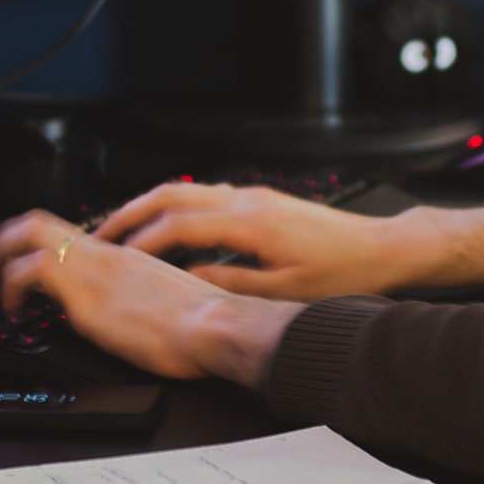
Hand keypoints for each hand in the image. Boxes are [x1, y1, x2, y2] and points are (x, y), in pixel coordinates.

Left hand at [0, 209, 300, 383]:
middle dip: (1, 238)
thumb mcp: (167, 304)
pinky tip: (12, 310)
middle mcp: (106, 255)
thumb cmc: (205, 324)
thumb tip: (132, 316)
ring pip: (28, 234)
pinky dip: (10, 284)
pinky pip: (32, 271)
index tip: (19, 262)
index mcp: (126, 256)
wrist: (219, 326)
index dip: (33, 242)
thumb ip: (143, 300)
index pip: (69, 233)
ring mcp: (95, 271)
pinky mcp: (87, 296)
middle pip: (39, 220)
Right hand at [94, 183, 404, 300]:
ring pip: (187, 191)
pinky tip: (169, 230)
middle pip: (172, 195)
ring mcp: (254, 196)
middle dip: (131, 214)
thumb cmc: (344, 272)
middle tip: (100, 235)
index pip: (176, 226)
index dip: (139, 243)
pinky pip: (206, 197)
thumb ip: (231, 285)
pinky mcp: (262, 201)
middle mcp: (247, 199)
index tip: (112, 259)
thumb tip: (190, 280)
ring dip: (152, 208)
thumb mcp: (284, 292)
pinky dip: (177, 209)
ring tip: (125, 232)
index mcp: (249, 222)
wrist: (383, 248)